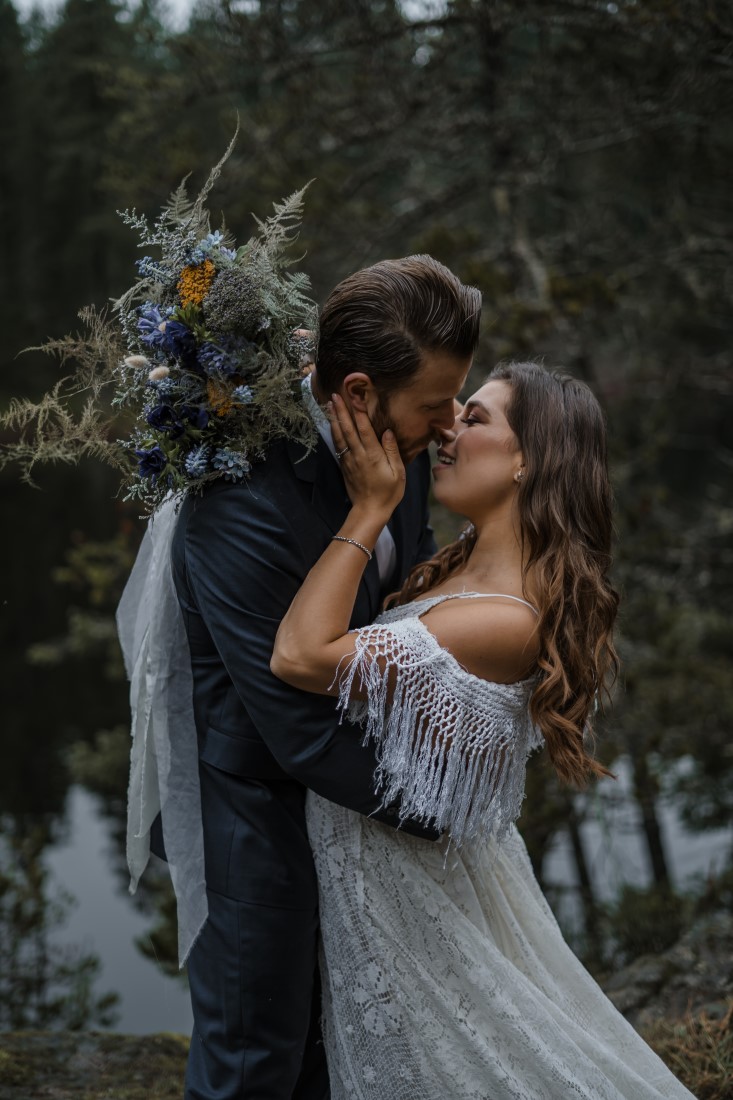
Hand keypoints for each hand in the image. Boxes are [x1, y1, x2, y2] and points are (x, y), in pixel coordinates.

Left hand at [330, 393, 405, 516]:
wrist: (370, 511)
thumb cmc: (388, 493)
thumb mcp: (398, 473)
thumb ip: (392, 450)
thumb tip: (387, 431)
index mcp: (373, 455)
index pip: (364, 428)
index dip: (358, 412)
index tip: (353, 396)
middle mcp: (358, 455)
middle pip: (348, 429)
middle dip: (341, 410)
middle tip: (335, 394)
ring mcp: (349, 460)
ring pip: (339, 436)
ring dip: (334, 418)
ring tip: (330, 404)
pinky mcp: (344, 466)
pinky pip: (338, 445)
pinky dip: (334, 432)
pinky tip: (332, 424)